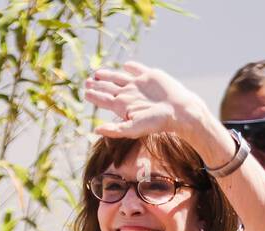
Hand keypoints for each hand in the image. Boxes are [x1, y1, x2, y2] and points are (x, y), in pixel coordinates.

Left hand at [84, 62, 206, 139]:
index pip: (104, 99)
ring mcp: (139, 84)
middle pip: (109, 88)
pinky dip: (131, 66)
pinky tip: (126, 65)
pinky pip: (138, 69)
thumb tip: (95, 130)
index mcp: (123, 105)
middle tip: (86, 82)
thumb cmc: (157, 122)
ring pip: (119, 77)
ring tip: (97, 73)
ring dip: (108, 75)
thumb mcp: (133, 128)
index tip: (85, 92)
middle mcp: (129, 94)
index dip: (94, 96)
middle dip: (97, 85)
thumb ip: (114, 130)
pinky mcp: (150, 76)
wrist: (179, 111)